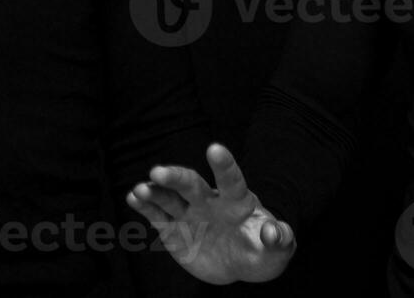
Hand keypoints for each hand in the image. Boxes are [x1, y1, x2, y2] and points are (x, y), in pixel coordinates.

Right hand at [126, 142, 295, 283]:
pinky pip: (157, 215)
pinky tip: (133, 197)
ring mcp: (190, 213)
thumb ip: (279, 240)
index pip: (231, 180)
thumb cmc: (261, 253)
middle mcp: (210, 201)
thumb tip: (272, 231)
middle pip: (192, 184)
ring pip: (170, 198)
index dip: (224, 166)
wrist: (239, 264)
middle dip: (176, 177)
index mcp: (237, 202)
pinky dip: (145, 205)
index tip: (215, 148)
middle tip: (158, 171)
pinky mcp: (174, 229)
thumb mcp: (277, 252)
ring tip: (141, 188)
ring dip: (155, 192)